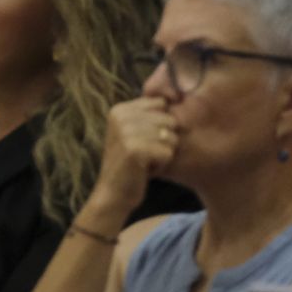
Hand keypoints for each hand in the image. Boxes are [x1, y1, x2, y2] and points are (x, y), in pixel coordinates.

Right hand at [81, 97, 181, 224]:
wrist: (113, 195)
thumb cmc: (131, 164)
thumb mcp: (135, 132)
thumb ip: (151, 115)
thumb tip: (178, 96)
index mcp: (120, 109)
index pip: (161, 103)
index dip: (161, 124)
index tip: (144, 140)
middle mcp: (121, 116)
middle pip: (169, 120)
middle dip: (164, 140)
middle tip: (144, 153)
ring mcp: (126, 131)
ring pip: (171, 137)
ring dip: (163, 153)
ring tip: (145, 161)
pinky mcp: (135, 149)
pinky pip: (168, 152)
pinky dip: (162, 164)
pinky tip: (145, 169)